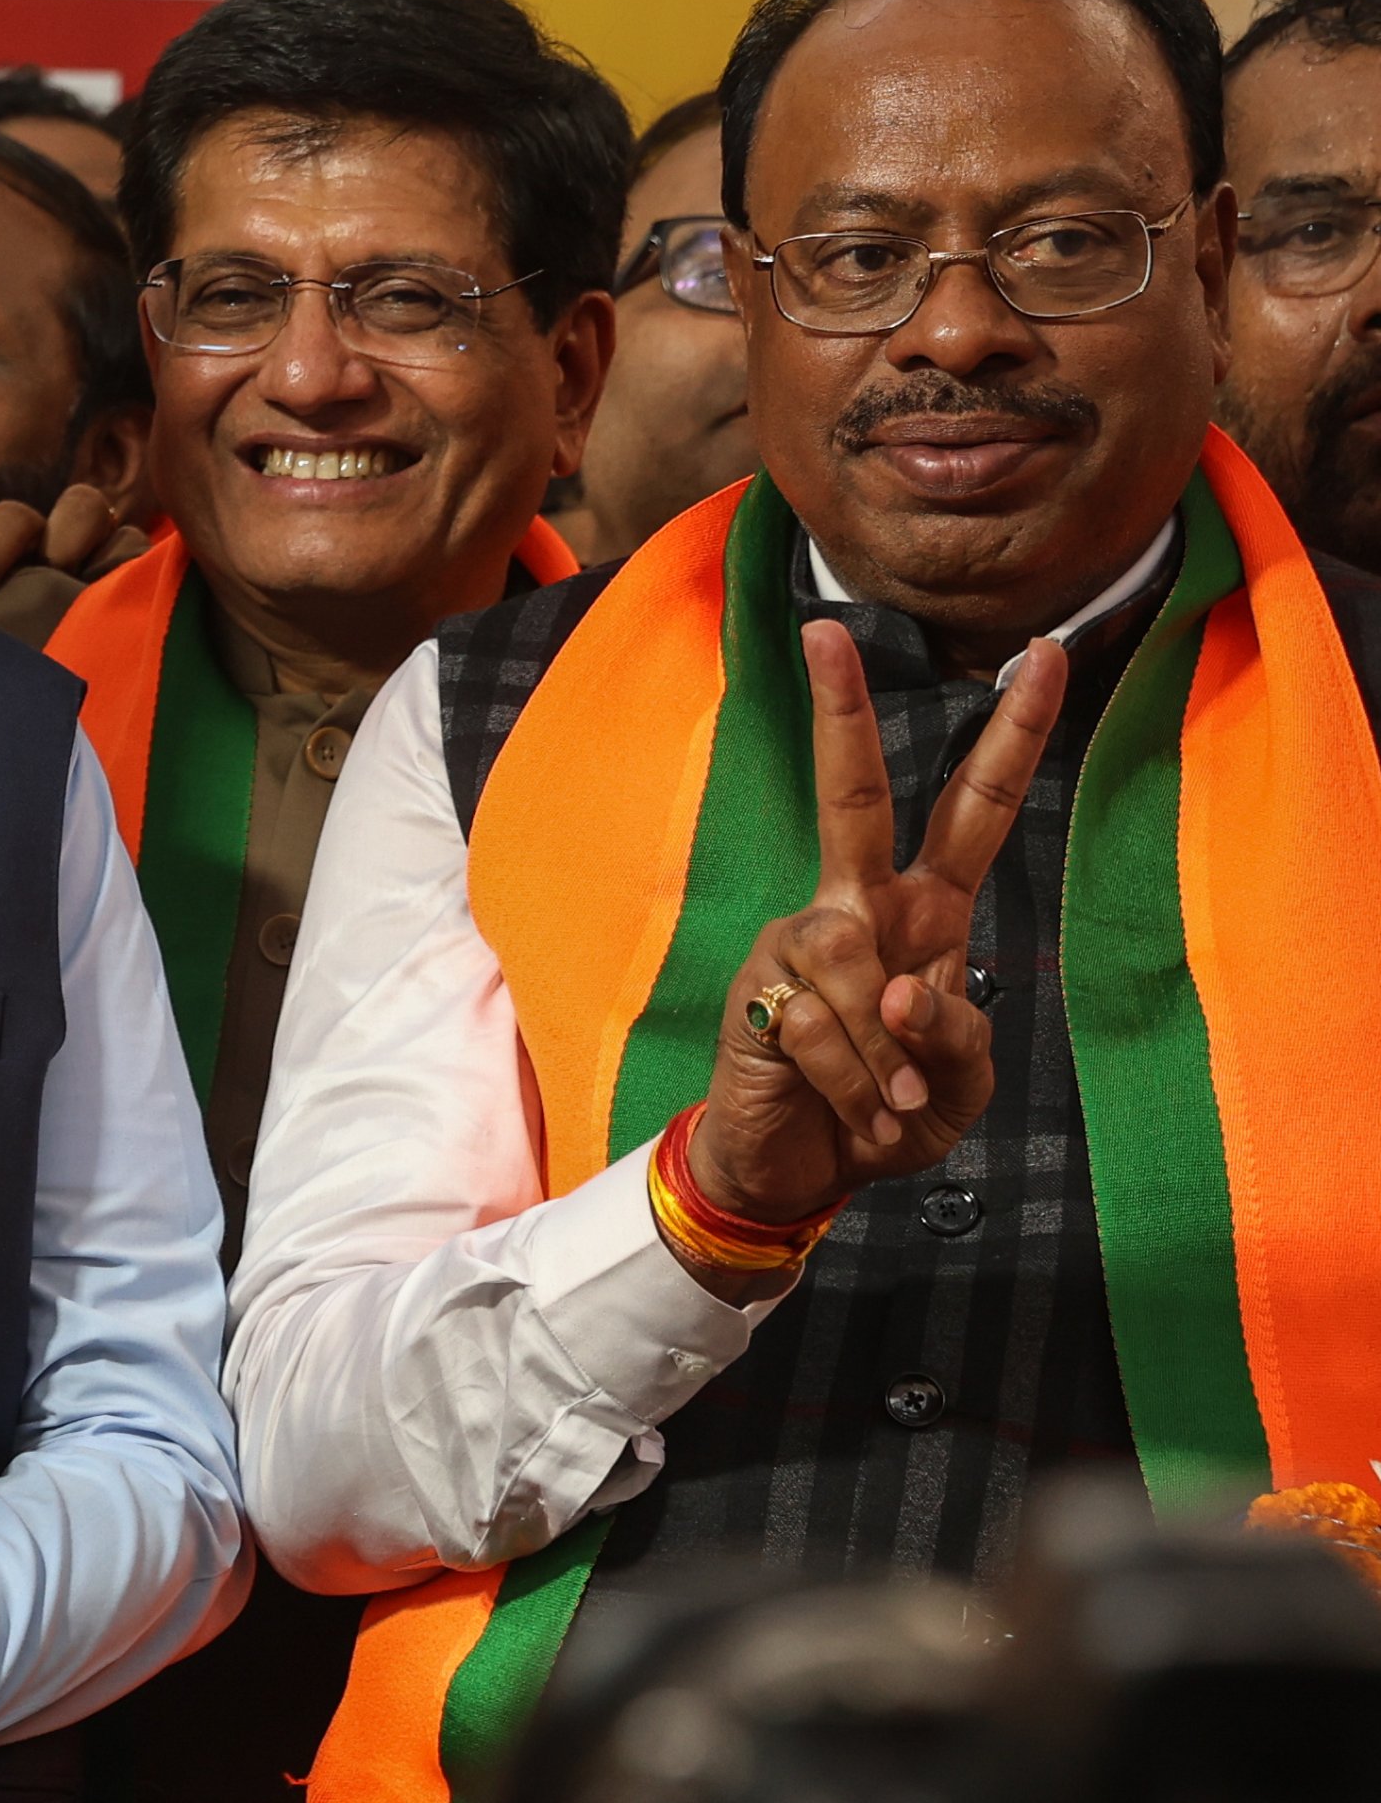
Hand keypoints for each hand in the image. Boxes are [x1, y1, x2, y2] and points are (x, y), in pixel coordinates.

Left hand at [0, 480, 134, 612]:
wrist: (21, 740)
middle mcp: (33, 551)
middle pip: (16, 514)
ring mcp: (85, 559)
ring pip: (83, 506)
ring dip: (67, 530)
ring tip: (55, 573)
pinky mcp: (128, 579)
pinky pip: (133, 545)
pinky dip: (123, 556)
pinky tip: (101, 587)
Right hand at [677, 621, 1065, 1269]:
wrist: (797, 1171)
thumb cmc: (890, 1113)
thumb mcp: (961, 1083)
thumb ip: (955, 1032)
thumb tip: (895, 995)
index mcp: (925, 911)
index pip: (971, 808)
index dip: (1013, 734)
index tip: (1044, 653)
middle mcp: (858, 907)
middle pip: (854, 797)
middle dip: (842, 714)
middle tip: (826, 632)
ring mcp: (801, 943)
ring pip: (854, 964)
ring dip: (886, 1057)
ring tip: (894, 1109)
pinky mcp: (758, 990)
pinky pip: (819, 1023)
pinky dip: (856, 1083)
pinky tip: (860, 1113)